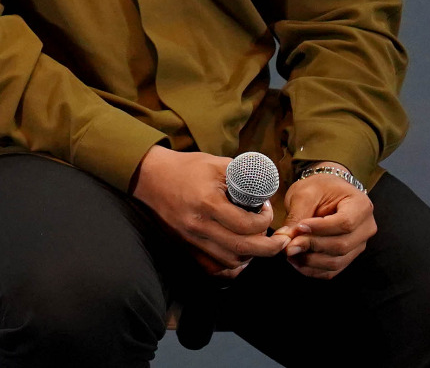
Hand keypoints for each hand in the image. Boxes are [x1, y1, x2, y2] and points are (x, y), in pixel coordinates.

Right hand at [129, 144, 280, 276]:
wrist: (149, 177)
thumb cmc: (185, 168)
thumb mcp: (216, 164)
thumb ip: (243, 176)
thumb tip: (268, 188)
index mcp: (207, 203)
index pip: (247, 225)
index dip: (266, 220)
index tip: (266, 209)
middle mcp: (199, 225)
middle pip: (243, 249)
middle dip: (270, 248)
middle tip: (281, 240)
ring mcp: (191, 238)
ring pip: (231, 261)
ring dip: (251, 255)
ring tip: (258, 242)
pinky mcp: (186, 245)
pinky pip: (214, 265)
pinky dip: (232, 262)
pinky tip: (240, 252)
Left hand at [272, 172, 376, 278]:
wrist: (328, 191)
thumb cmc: (318, 188)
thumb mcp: (305, 194)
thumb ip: (296, 216)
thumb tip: (284, 240)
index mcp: (361, 206)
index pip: (345, 223)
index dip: (321, 229)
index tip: (300, 227)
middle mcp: (366, 228)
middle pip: (342, 245)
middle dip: (312, 246)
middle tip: (289, 243)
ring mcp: (359, 244)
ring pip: (338, 261)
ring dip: (310, 261)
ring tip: (290, 252)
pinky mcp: (349, 256)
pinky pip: (334, 270)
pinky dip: (313, 270)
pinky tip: (297, 261)